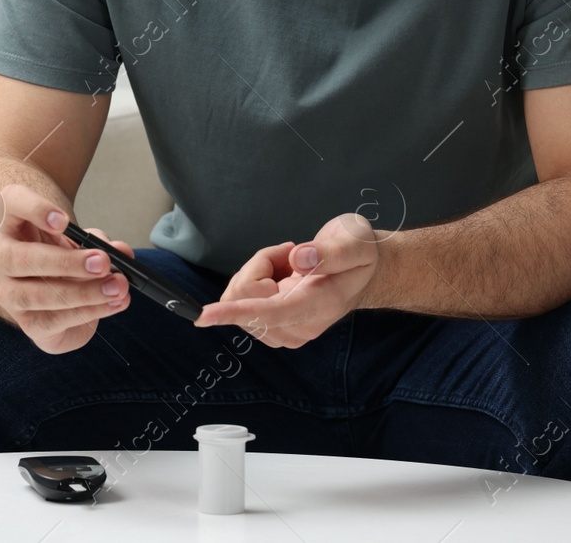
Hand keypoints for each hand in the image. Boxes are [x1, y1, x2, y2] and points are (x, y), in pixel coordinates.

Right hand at [0, 182, 135, 353]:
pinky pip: (53, 320)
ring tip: (116, 287)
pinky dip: (88, 312)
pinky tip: (112, 304)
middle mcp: (1, 257)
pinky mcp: (27, 323)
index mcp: (13, 222)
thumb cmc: (66, 257)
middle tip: (102, 262)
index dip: (34, 209)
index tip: (64, 221)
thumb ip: (99, 243)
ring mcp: (8, 293)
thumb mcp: (81, 242)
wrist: (60, 297)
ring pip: (36, 295)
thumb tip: (121, 252)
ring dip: (83, 292)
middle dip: (66, 262)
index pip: (11, 203)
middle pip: (20, 258)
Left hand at [193, 213, 380, 348]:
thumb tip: (297, 260)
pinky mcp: (274, 329)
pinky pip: (243, 301)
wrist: (365, 272)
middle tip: (294, 252)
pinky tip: (284, 274)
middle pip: (245, 295)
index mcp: (319, 305)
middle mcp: (299, 326)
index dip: (236, 312)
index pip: (271, 312)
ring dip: (258, 271)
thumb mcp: (356, 240)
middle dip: (259, 264)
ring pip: (239, 297)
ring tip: (293, 263)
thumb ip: (330, 252)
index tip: (205, 316)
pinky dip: (257, 279)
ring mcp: (286, 331)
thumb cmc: (360, 253)